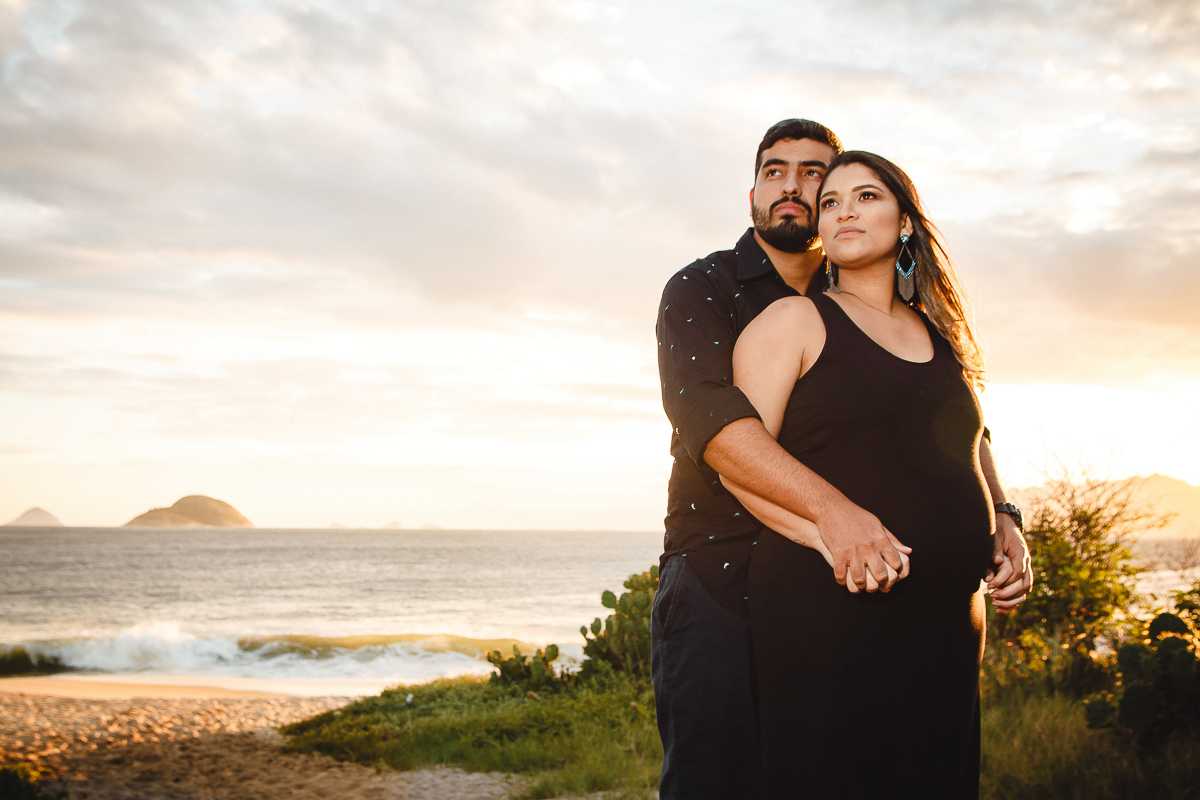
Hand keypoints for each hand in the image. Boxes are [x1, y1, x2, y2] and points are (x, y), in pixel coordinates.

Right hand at [776, 518, 908, 593]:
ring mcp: (853, 552)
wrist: (832, 508)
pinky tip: (843, 579)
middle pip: (881, 575)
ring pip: (860, 579)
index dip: (895, 571)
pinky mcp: (838, 554)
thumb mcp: (878, 524)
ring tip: (859, 582)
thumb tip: (908, 552)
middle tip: (875, 582)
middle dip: (880, 582)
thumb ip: (893, 540)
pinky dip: (842, 581)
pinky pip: (841, 575)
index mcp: (881, 540)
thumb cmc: (856, 516)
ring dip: (860, 584)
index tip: (890, 572)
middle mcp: (869, 547)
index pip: (896, 564)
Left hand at [986, 514, 1030, 611]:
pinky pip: (1023, 589)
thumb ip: (996, 549)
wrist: (1007, 523)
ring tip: (996, 604)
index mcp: (1021, 553)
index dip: (1004, 581)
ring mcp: (1026, 567)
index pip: (1018, 572)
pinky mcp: (1022, 572)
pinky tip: (1002, 608)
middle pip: (1025, 584)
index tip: (991, 586)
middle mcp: (1026, 562)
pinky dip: (1014, 599)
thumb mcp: (996, 536)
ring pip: (1026, 589)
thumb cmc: (999, 529)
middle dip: (1009, 593)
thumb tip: (997, 562)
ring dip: (1013, 599)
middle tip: (993, 596)